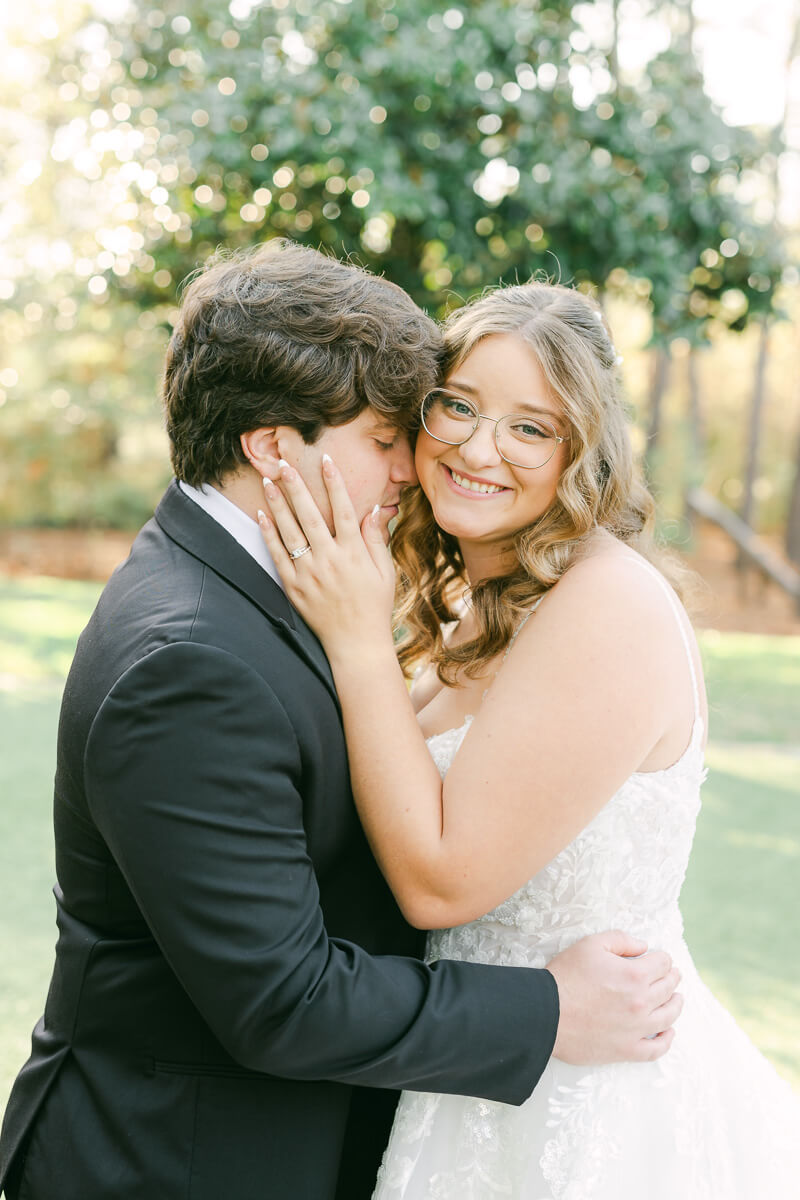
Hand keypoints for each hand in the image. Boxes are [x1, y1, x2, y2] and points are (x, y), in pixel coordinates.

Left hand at [258, 456, 396, 655]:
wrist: (356, 644)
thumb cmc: (374, 606)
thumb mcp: (384, 572)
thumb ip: (376, 540)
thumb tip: (375, 509)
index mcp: (354, 554)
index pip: (344, 510)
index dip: (334, 484)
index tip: (326, 461)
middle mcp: (330, 560)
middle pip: (310, 515)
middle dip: (296, 487)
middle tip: (284, 464)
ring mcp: (309, 574)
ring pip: (290, 532)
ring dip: (278, 505)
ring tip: (268, 482)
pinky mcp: (294, 587)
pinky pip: (278, 555)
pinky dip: (269, 534)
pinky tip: (262, 515)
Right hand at [548, 930, 682, 1064]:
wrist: (545, 1013)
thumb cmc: (566, 976)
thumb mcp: (591, 944)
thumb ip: (621, 940)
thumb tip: (643, 947)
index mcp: (635, 975)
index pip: (663, 963)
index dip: (662, 958)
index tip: (659, 958)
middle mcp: (641, 1002)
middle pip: (669, 988)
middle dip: (672, 977)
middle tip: (672, 975)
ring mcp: (636, 1029)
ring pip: (669, 1016)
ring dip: (676, 1005)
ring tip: (677, 999)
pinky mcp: (626, 1050)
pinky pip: (656, 1049)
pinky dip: (667, 1040)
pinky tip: (669, 1032)